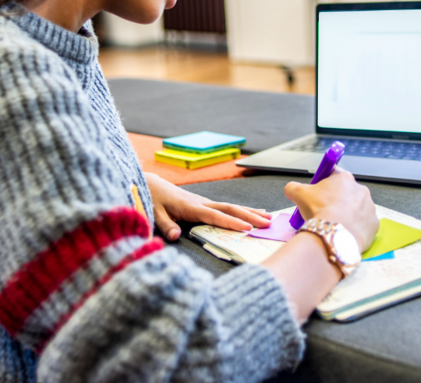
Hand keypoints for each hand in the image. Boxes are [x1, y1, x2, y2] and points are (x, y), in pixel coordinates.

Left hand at [144, 173, 271, 240]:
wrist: (150, 184)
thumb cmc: (152, 199)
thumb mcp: (153, 213)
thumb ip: (164, 225)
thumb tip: (174, 236)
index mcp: (190, 207)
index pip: (215, 215)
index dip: (231, 222)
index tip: (248, 229)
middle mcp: (201, 202)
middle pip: (230, 208)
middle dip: (250, 216)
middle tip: (268, 224)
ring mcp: (204, 201)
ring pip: (231, 206)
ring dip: (250, 212)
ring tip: (269, 218)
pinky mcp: (204, 203)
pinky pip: (227, 207)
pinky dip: (243, 210)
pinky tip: (254, 213)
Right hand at [283, 169, 378, 250]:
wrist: (333, 235)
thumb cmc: (319, 212)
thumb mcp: (298, 194)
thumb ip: (293, 187)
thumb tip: (291, 189)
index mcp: (344, 178)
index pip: (333, 174)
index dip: (323, 183)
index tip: (317, 193)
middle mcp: (361, 189)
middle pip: (345, 193)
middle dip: (335, 201)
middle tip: (323, 212)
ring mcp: (369, 207)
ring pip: (355, 209)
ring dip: (346, 214)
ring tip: (333, 224)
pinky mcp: (374, 224)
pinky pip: (362, 224)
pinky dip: (353, 228)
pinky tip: (343, 232)